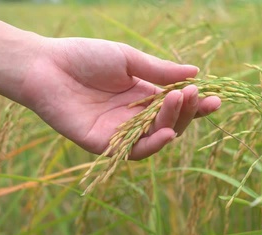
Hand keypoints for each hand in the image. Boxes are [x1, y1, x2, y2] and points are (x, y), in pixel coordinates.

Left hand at [20, 38, 220, 159]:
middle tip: (193, 94)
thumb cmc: (85, 56)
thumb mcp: (128, 59)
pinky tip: (166, 131)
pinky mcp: (104, 144)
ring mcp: (120, 132)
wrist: (46, 65)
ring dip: (173, 122)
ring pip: (156, 137)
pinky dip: (153, 144)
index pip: (175, 105)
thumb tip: (195, 71)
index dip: (195, 104)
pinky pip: (133, 151)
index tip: (215, 98)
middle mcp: (134, 116)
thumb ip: (159, 70)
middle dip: (186, 111)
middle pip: (170, 122)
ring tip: (181, 101)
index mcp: (142, 96)